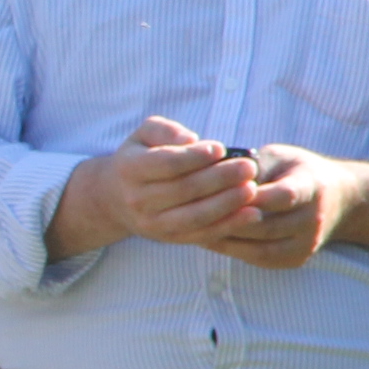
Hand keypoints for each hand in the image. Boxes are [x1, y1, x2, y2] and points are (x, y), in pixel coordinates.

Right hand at [95, 117, 262, 247]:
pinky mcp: (168, 238)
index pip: (166, 164)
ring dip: (227, 205)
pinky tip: (252, 214)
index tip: (220, 148)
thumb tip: (191, 140)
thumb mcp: (144, 135)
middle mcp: (137, 199)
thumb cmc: (141, 157)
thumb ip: (165, 130)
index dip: (195, 157)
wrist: (116, 197)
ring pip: (194, 216)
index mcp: (129, 169)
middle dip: (220, 179)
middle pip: (184, 190)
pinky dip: (228, 226)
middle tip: (248, 167)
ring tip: (252, 189)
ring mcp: (152, 223)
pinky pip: (201, 235)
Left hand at [200, 144, 368, 270]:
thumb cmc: (298, 171)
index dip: (247, 196)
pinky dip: (232, 249)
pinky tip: (208, 238)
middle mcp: (313, 221)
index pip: (280, 196)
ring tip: (191, 227)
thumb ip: (252, 165)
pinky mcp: (295, 260)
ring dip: (223, 237)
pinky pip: (258, 258)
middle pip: (263, 226)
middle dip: (226, 218)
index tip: (214, 189)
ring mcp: (306, 244)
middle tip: (188, 212)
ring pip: (257, 247)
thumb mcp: (280, 157)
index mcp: (312, 188)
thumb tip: (213, 170)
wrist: (339, 200)